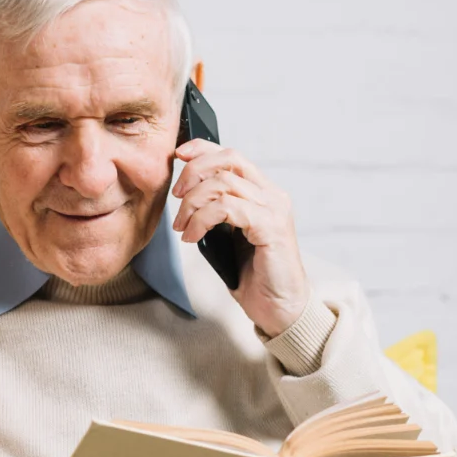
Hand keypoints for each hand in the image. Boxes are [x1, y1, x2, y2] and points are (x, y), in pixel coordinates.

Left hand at [171, 139, 310, 337]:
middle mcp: (272, 196)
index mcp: (263, 193)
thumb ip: (217, 211)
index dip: (203, 148)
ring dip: (193, 203)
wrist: (279, 308)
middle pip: (229, 159)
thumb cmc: (255, 275)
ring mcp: (274, 210)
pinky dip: (202, 219)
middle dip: (194, 172)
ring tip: (183, 227)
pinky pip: (227, 208)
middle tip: (176, 198)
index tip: (178, 155)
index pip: (232, 155)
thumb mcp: (229, 235)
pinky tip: (192, 237)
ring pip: (223, 183)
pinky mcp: (270, 228)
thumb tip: (186, 194)